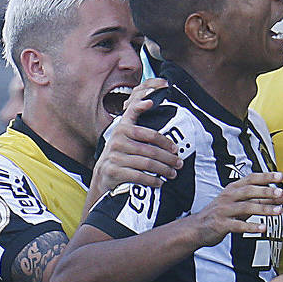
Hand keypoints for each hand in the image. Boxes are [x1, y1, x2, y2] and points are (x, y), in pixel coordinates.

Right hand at [94, 81, 180, 195]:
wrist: (102, 173)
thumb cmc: (120, 151)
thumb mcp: (124, 131)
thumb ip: (135, 114)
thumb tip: (150, 99)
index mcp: (122, 128)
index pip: (147, 131)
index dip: (160, 134)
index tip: (171, 138)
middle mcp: (117, 140)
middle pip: (150, 150)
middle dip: (168, 158)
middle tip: (179, 163)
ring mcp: (114, 156)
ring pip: (146, 163)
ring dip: (163, 170)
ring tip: (173, 173)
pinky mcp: (114, 171)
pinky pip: (138, 176)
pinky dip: (152, 180)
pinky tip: (160, 182)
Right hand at [189, 171, 282, 246]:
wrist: (198, 228)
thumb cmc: (222, 214)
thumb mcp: (243, 203)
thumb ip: (264, 198)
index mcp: (233, 189)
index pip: (251, 178)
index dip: (265, 177)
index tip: (280, 176)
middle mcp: (229, 197)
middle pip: (249, 191)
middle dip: (266, 191)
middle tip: (280, 192)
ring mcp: (224, 210)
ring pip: (246, 207)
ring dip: (263, 209)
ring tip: (277, 211)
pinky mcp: (222, 224)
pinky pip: (238, 225)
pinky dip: (251, 226)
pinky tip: (262, 228)